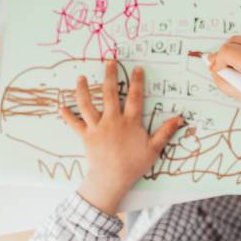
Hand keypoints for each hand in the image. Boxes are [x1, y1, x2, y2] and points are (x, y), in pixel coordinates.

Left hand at [60, 61, 183, 214]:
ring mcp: (97, 127)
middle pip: (110, 94)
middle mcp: (113, 120)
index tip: (137, 69)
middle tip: (109, 61)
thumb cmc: (134, 165)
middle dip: (109, 76)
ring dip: (83, 90)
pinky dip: (67, 116)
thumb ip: (166, 131)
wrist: (111, 179)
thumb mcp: (154, 148)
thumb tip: (180, 118)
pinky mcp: (86, 136)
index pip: (135, 97)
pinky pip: (75, 124)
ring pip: (88, 104)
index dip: (137, 82)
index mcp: (130, 122)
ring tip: (80, 78)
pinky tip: (61, 107)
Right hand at [208, 36, 240, 126]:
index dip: (219, 63)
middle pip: (231, 42)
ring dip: (233, 53)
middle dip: (224, 56)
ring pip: (239, 40)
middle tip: (226, 73)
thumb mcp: (239, 94)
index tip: (222, 74)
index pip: (225, 51)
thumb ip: (221, 79)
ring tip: (237, 71)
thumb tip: (211, 65)